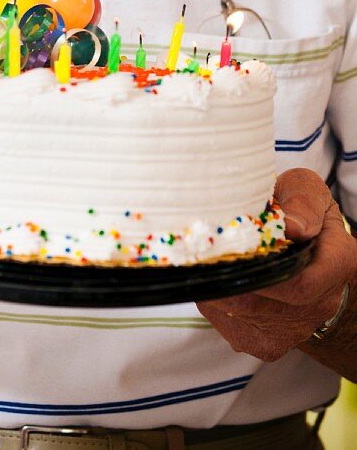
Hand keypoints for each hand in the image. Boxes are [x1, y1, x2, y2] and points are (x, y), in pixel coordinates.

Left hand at [197, 168, 355, 362]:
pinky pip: (227, 322)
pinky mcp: (265, 344)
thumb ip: (303, 201)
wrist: (304, 256)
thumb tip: (291, 227)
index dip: (257, 270)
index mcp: (336, 265)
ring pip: (236, 313)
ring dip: (213, 284)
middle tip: (200, 248)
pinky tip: (218, 275)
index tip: (227, 247)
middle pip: (258, 303)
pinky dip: (212, 297)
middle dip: (222, 274)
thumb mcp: (305, 190)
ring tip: (207, 256)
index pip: (299, 285)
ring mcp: (292, 331)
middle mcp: (318, 306)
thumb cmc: (299, 212)